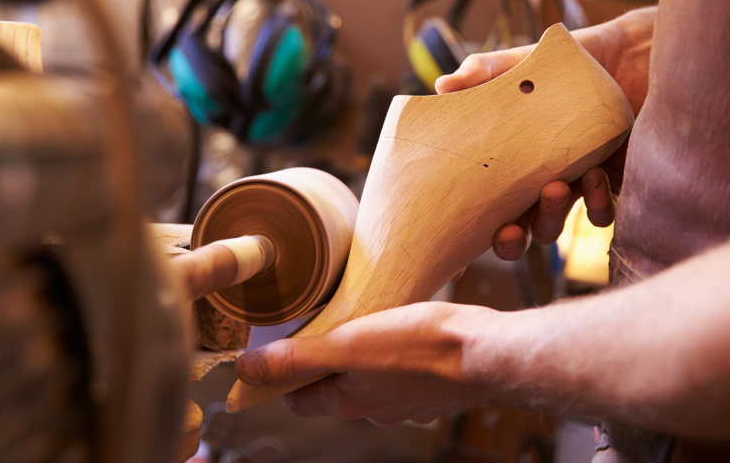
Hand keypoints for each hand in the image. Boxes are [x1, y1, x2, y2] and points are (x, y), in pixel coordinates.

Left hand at [235, 302, 497, 425]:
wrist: (484, 352)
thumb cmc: (420, 347)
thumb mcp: (348, 345)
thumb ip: (297, 358)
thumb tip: (245, 370)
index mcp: (348, 400)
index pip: (298, 397)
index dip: (281, 376)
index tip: (273, 352)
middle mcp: (375, 408)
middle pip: (333, 388)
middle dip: (320, 363)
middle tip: (315, 326)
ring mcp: (406, 400)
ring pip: (368, 379)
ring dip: (358, 357)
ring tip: (357, 321)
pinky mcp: (432, 384)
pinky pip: (399, 372)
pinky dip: (390, 354)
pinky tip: (398, 329)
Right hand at [435, 7, 654, 260]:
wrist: (630, 52)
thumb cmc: (569, 63)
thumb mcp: (523, 64)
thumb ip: (486, 72)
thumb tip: (443, 85)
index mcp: (508, 162)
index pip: (480, 208)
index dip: (464, 237)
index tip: (453, 255)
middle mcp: (535, 181)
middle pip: (513, 231)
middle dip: (508, 241)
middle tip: (507, 229)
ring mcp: (572, 187)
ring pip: (551, 227)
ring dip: (548, 218)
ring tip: (555, 187)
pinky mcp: (611, 184)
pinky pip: (601, 214)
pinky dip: (596, 203)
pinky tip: (595, 174)